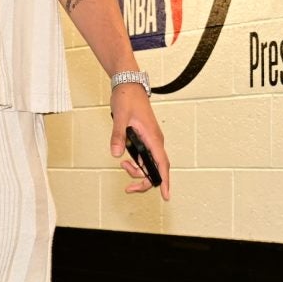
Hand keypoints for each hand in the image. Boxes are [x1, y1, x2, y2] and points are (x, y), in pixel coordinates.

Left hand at [110, 83, 171, 200]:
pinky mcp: (146, 139)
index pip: (162, 164)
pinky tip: (125, 160)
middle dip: (143, 180)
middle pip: (155, 169)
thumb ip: (118, 136)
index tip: (166, 196)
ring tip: (123, 165)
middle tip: (128, 188)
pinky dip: (136, 163)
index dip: (164, 181)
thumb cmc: (128, 98)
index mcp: (153, 137)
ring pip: (149, 165)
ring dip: (137, 171)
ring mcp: (151, 141)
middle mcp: (155, 141)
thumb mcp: (120, 117)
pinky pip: (144, 158)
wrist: (129, 85)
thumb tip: (116, 154)